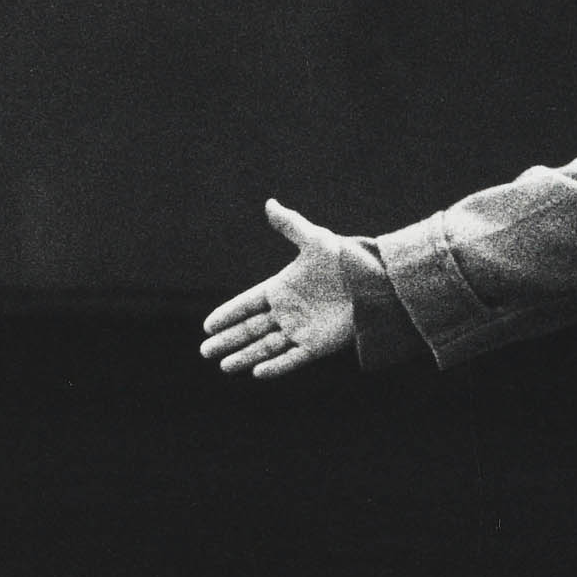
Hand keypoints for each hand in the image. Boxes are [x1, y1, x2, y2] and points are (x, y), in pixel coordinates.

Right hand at [200, 199, 357, 377]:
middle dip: (228, 340)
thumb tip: (269, 203)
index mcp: (280, 288)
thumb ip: (290, 226)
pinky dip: (275, 367)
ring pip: (266, 346)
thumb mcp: (315, 240)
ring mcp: (300, 330)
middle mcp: (286, 311)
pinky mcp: (316, 345)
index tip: (207, 326)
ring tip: (223, 366)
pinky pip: (292, 358)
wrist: (372, 282)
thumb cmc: (343, 259)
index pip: (247, 304)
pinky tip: (256, 373)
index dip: (227, 314)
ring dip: (245, 356)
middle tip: (204, 351)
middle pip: (250, 329)